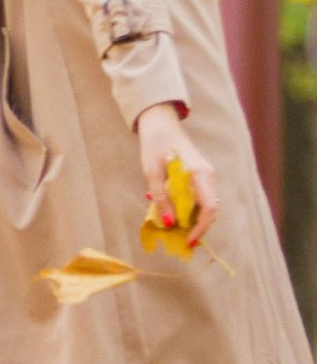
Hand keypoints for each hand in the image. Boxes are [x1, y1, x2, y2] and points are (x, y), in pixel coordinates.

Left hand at [137, 101, 214, 245]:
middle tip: (180, 239)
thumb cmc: (154, 145)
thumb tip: (169, 224)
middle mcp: (208, 175)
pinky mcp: (201, 173)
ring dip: (190, 217)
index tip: (188, 241)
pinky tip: (170, 206)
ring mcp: (206, 173)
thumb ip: (161, 199)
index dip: (200, 228)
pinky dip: (188, 205)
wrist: (159, 122)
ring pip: (205, 204)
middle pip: (210, 209)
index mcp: (199, 174)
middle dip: (197, 227)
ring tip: (171, 224)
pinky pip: (199, 195)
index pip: (209, 209)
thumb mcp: (152, 174)